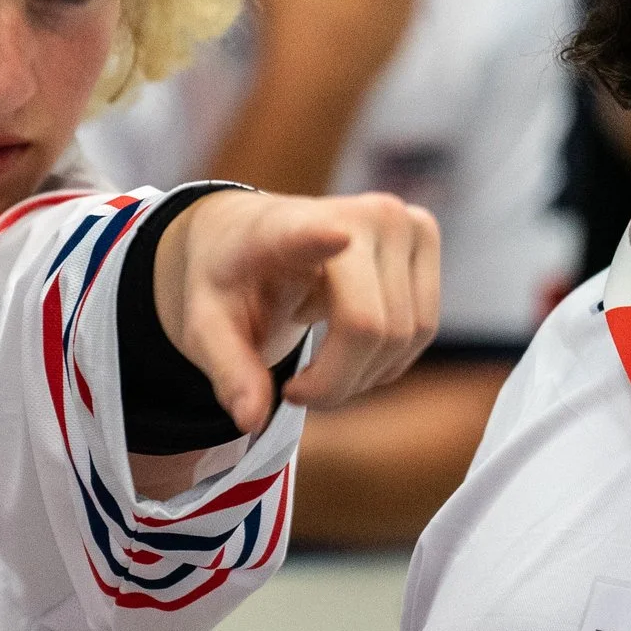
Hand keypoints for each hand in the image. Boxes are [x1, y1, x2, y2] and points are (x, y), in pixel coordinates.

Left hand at [157, 190, 439, 435]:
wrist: (249, 234)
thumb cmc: (229, 281)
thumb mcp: (206, 329)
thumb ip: (228, 371)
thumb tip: (250, 418)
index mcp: (281, 228)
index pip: (309, 231)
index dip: (322, 238)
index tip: (336, 237)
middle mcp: (353, 212)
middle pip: (370, 329)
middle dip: (337, 383)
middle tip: (297, 391)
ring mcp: (399, 218)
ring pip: (406, 335)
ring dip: (364, 376)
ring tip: (318, 369)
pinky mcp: (424, 231)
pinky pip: (424, 327)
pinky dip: (388, 359)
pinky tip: (348, 347)